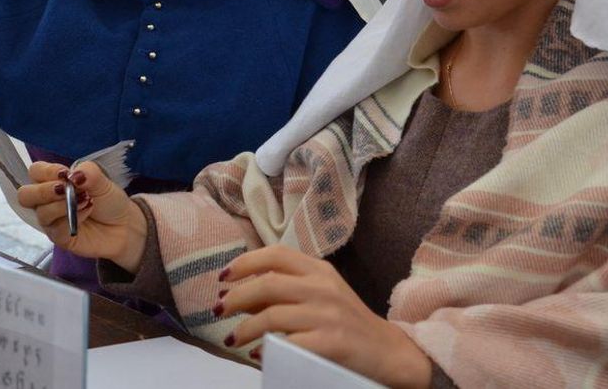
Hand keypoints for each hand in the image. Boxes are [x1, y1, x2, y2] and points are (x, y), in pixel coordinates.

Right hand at [16, 161, 147, 271]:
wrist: (124, 226)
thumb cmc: (108, 201)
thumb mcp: (102, 181)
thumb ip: (88, 172)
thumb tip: (72, 176)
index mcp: (54, 181)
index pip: (35, 171)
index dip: (46, 171)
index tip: (65, 175)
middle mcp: (47, 200)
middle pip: (25, 194)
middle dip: (44, 190)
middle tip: (65, 189)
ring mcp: (51, 220)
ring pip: (40, 212)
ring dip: (62, 204)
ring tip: (85, 201)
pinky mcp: (58, 237)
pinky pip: (55, 228)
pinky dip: (71, 218)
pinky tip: (86, 213)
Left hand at [216, 246, 431, 387]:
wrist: (388, 352)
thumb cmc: (347, 323)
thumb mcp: (320, 296)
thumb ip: (284, 291)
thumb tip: (238, 295)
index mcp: (320, 270)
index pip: (276, 253)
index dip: (244, 262)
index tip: (223, 277)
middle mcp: (323, 287)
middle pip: (267, 283)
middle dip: (235, 297)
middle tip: (218, 310)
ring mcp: (328, 314)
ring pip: (272, 314)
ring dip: (244, 329)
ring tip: (232, 339)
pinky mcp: (332, 342)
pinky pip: (288, 343)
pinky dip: (267, 349)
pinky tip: (258, 353)